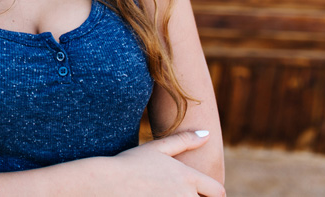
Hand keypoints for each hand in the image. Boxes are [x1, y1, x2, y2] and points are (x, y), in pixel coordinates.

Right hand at [107, 131, 224, 196]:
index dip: (213, 193)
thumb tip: (206, 134)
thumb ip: (184, 140)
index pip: (217, 191)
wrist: (106, 183)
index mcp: (187, 177)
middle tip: (177, 192)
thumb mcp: (157, 148)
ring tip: (166, 195)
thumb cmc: (130, 163)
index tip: (202, 193)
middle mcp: (185, 194)